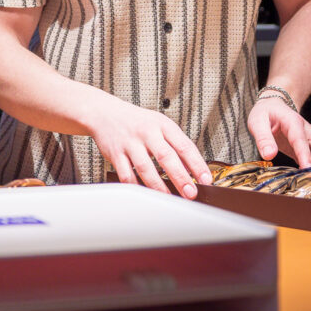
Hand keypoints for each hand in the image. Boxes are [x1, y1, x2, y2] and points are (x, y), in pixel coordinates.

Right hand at [89, 99, 211, 198]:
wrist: (104, 113)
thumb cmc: (138, 122)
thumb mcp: (160, 125)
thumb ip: (175, 144)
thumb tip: (193, 170)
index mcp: (162, 125)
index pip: (183, 145)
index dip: (197, 164)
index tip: (206, 179)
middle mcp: (146, 132)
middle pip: (166, 156)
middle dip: (180, 177)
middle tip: (191, 193)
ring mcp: (130, 143)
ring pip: (145, 168)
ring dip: (159, 186)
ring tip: (170, 198)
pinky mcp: (116, 154)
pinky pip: (127, 175)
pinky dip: (137, 187)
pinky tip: (145, 194)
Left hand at [247, 96, 310, 167]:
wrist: (272, 106)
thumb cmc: (265, 113)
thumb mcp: (257, 122)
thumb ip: (263, 138)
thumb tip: (269, 155)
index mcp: (293, 122)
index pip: (302, 140)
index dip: (305, 155)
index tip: (306, 168)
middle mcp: (306, 130)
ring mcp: (309, 139)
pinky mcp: (307, 147)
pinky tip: (308, 179)